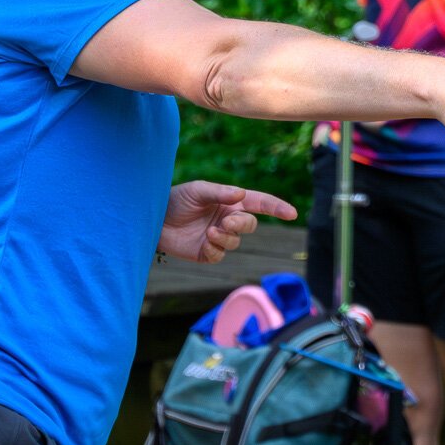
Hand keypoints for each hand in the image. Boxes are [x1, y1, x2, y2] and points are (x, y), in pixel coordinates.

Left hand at [158, 180, 298, 263]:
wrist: (152, 219)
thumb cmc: (175, 199)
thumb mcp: (197, 190)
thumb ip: (220, 192)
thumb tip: (242, 195)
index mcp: (229, 201)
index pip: (259, 203)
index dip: (276, 207)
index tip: (292, 213)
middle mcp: (226, 219)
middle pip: (249, 225)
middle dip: (242, 224)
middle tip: (227, 222)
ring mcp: (217, 237)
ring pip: (235, 241)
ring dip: (227, 237)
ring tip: (210, 231)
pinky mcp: (206, 253)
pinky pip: (220, 254)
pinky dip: (216, 248)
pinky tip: (206, 240)